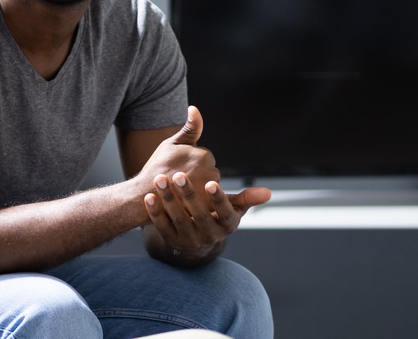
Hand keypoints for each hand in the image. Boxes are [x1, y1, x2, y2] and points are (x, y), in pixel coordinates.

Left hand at [141, 107, 271, 256]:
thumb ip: (246, 198)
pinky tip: (149, 196)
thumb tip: (269, 192)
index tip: (211, 182)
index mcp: (227, 225)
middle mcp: (210, 236)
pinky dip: (155, 212)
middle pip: (199, 215)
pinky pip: (162, 227)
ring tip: (160, 180)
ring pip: (178, 220)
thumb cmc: (216, 217)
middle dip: (188, 195)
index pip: (224, 212)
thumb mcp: (232, 210)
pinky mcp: (172, 242)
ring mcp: (190, 240)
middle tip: (179, 175)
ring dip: (168, 200)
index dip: (218, 199)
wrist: (196, 242)